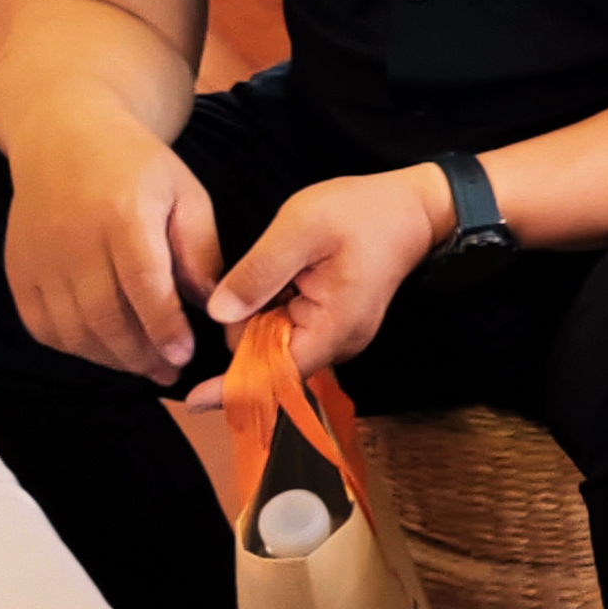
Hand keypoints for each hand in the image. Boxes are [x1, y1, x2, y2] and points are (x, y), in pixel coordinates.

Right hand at [3, 114, 219, 385]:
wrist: (65, 136)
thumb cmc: (138, 167)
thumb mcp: (186, 193)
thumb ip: (200, 249)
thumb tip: (214, 306)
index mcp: (122, 213)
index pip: (143, 284)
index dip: (164, 326)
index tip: (184, 354)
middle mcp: (73, 238)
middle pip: (104, 315)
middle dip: (140, 354)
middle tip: (169, 372)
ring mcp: (39, 257)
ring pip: (71, 328)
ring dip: (109, 358)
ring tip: (143, 367)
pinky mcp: (20, 270)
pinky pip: (42, 326)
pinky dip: (73, 347)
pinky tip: (103, 350)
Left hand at [190, 164, 449, 393]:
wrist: (415, 209)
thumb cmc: (364, 213)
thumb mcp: (301, 228)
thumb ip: (258, 272)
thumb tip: (218, 314)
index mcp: (332, 329)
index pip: (275, 374)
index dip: (232, 385)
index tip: (193, 400)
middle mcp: (338, 345)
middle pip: (270, 360)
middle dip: (247, 327)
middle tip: (266, 273)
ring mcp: (339, 337)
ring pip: (277, 345)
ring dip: (262, 315)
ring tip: (283, 268)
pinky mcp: (336, 326)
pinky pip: (291, 331)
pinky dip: (275, 311)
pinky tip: (287, 279)